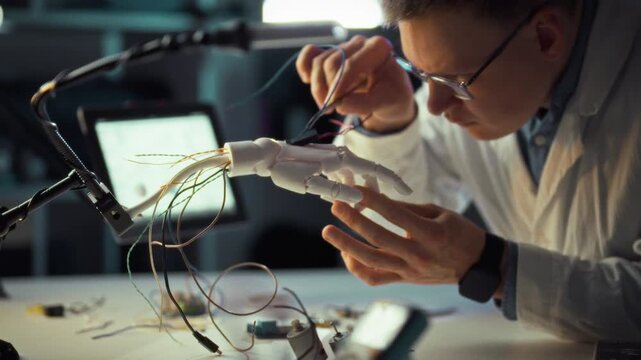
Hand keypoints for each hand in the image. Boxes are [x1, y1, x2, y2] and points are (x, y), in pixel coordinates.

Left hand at [225, 138, 411, 202]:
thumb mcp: (311, 185)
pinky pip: (344, 174)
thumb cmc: (287, 170)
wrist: (267, 156)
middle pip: (369, 174)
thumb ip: (337, 192)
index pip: (377, 170)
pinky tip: (339, 198)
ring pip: (356, 175)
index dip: (394, 181)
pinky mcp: (326, 161)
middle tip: (377, 209)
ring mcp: (335, 157)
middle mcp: (342, 156)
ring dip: (359, 191)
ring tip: (359, 209)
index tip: (408, 192)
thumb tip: (361, 200)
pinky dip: (346, 186)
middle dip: (375, 191)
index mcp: (343, 160)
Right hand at [296, 35, 415, 132]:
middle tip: (330, 110)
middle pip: (330, 63)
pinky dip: (304, 67)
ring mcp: (343, 48)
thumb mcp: (387, 101)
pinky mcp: (329, 56)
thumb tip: (339, 104)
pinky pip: (309, 54)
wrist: (390, 94)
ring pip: (318, 63)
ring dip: (317, 87)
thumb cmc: (391, 95)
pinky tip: (307, 80)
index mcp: (378, 48)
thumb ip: (364, 103)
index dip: (339, 86)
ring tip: (326, 106)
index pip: (350, 65)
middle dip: (327, 89)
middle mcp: (359, 44)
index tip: (335, 105)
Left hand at [322, 187, 488, 286]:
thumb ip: (408, 208)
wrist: (476, 265)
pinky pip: (374, 278)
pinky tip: (347, 253)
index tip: (355, 189)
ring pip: (370, 261)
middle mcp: (417, 254)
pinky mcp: (403, 279)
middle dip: (353, 220)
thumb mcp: (440, 212)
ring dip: (345, 245)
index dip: (372, 200)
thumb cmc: (460, 234)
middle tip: (336, 205)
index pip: (395, 215)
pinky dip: (356, 267)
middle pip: (377, 238)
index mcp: (430, 234)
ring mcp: (408, 270)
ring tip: (328, 232)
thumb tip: (378, 199)